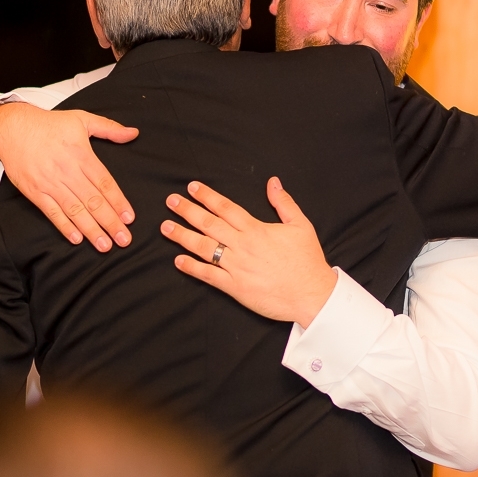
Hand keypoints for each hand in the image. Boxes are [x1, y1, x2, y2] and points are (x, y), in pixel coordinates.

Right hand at [0, 101, 138, 249]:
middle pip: (93, 201)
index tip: (129, 218)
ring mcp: (50, 183)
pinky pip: (52, 212)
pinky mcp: (35, 192)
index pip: (105, 183)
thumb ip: (109, 128)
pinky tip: (77, 238)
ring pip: (75, 210)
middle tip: (124, 239)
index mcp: (81, 155)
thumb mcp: (82, 118)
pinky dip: (64, 226)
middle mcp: (67, 172)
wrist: (12, 128)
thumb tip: (133, 133)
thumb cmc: (48, 124)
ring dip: (91, 230)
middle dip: (110, 222)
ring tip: (105, 245)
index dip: (118, 202)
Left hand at [162, 178, 338, 326]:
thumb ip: (284, 203)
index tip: (191, 188)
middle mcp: (243, 245)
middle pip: (209, 224)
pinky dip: (192, 268)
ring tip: (166, 227)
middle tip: (170, 201)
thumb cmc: (307, 260)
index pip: (226, 208)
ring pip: (204, 248)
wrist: (311, 294)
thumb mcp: (301, 225)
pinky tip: (178, 261)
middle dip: (187, 211)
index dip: (207, 196)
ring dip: (183, 236)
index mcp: (256, 229)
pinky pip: (209, 275)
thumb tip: (272, 182)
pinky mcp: (235, 287)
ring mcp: (237, 267)